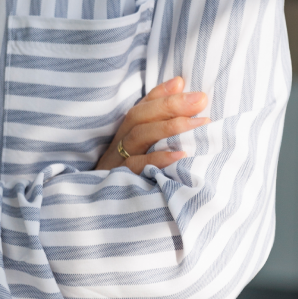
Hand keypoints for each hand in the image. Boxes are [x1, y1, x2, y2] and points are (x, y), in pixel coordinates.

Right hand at [94, 76, 209, 173]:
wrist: (96, 216)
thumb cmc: (129, 178)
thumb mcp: (143, 148)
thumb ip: (159, 114)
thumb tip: (180, 82)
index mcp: (123, 134)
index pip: (142, 108)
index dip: (163, 95)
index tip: (188, 86)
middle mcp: (118, 144)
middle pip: (139, 117)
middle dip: (171, 106)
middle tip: (201, 100)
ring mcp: (116, 163)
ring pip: (138, 137)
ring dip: (169, 128)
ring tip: (198, 123)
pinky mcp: (119, 182)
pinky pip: (136, 167)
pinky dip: (158, 159)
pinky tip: (181, 156)